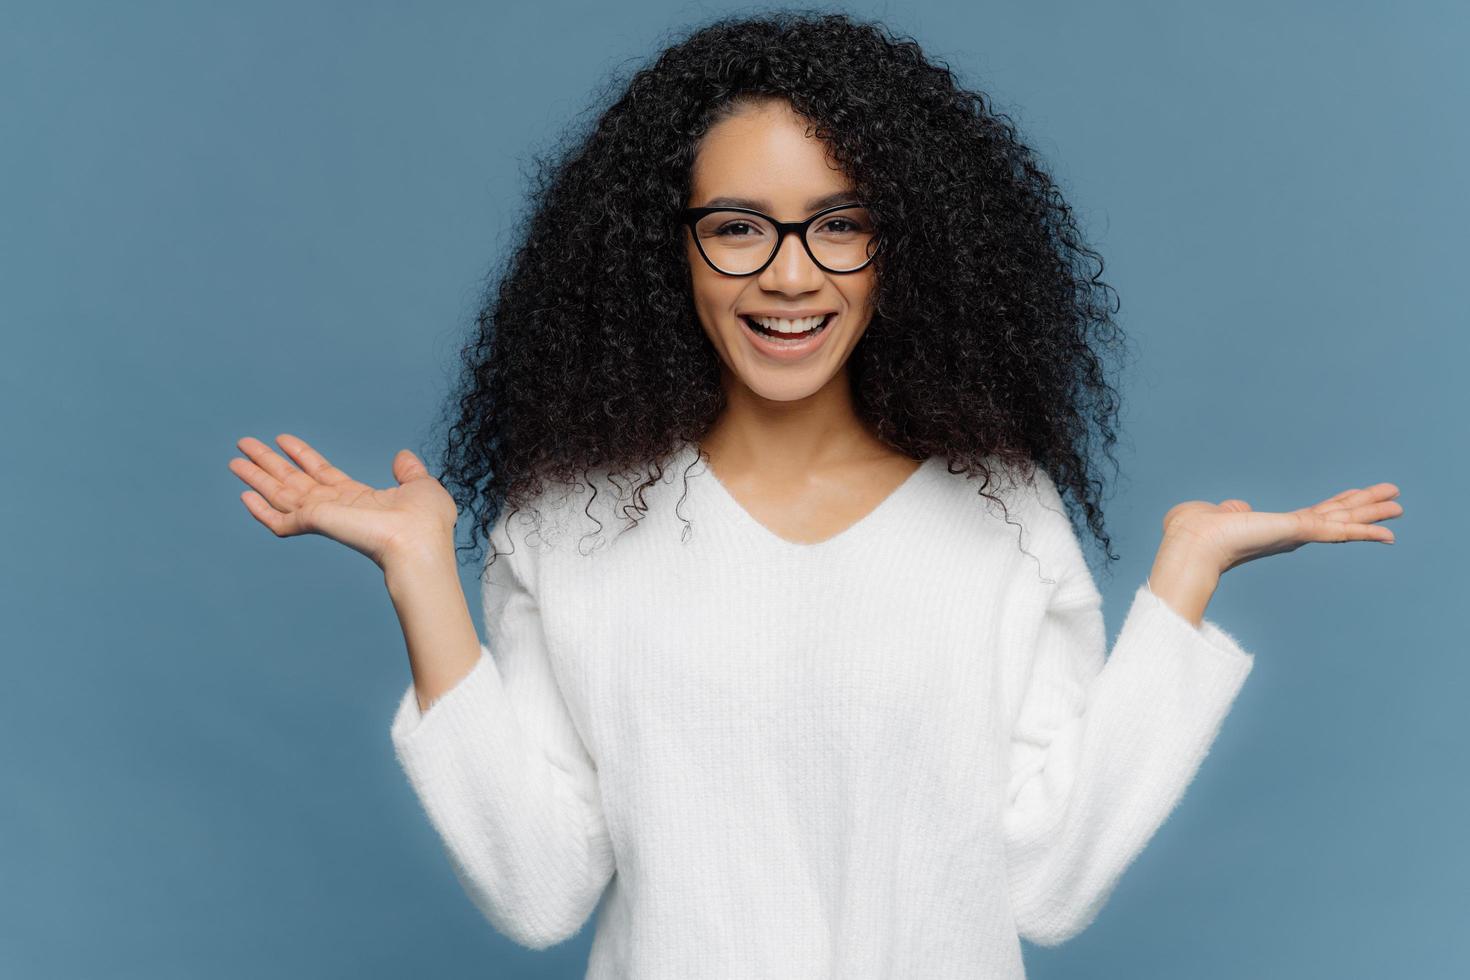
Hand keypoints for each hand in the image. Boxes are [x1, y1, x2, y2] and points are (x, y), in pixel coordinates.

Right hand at [228, 433, 458, 569]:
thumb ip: (408, 471)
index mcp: (358, 499)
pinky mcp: (315, 523)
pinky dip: (261, 510)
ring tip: (234, 460)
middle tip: (244, 444)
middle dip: (269, 463)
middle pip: (293, 481)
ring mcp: (324, 516)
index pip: (322, 473)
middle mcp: (336, 508)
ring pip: (280, 495)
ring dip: (256, 477)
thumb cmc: (426, 523)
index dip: (301, 455)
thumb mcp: (421, 486)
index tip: (283, 439)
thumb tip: (403, 456)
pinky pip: (280, 520)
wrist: (419, 543)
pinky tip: (244, 495)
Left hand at [1159, 482, 1402, 575]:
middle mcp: (1288, 533)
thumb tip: (1236, 508)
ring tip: (1400, 504)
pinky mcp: (1298, 532)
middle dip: (1365, 507)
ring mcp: (1296, 534)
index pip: (1313, 515)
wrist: (1191, 544)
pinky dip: (1365, 531)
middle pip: (1337, 516)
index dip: (1336, 507)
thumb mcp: (1215, 513)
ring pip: (1344, 520)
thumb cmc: (1192, 531)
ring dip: (1373, 512)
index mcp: (1272, 528)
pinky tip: (1389, 532)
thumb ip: (1231, 510)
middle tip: (1395, 499)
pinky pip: (1338, 530)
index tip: (1355, 498)